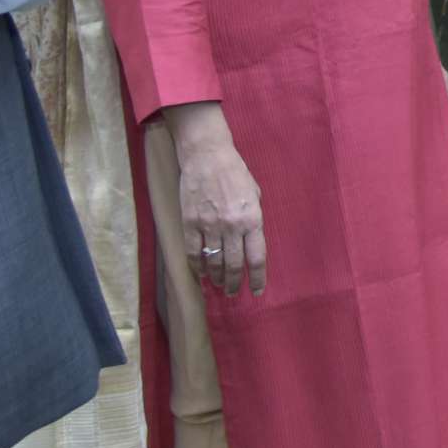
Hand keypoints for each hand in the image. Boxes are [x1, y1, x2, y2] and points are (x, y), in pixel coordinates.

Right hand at [169, 110, 267, 298]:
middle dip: (234, 283)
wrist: (206, 155)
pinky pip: (193, 252)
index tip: (256, 291)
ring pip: (213, 262)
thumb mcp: (254, 194)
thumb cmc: (235, 172)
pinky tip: (200, 273)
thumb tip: (250, 241)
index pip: (256, 258)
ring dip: (216, 278)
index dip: (257, 279)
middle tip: (232, 292)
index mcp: (252, 219)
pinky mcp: (190, 223)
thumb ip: (254, 218)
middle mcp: (232, 226)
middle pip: (234, 266)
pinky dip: (197, 267)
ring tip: (218, 285)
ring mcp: (209, 226)